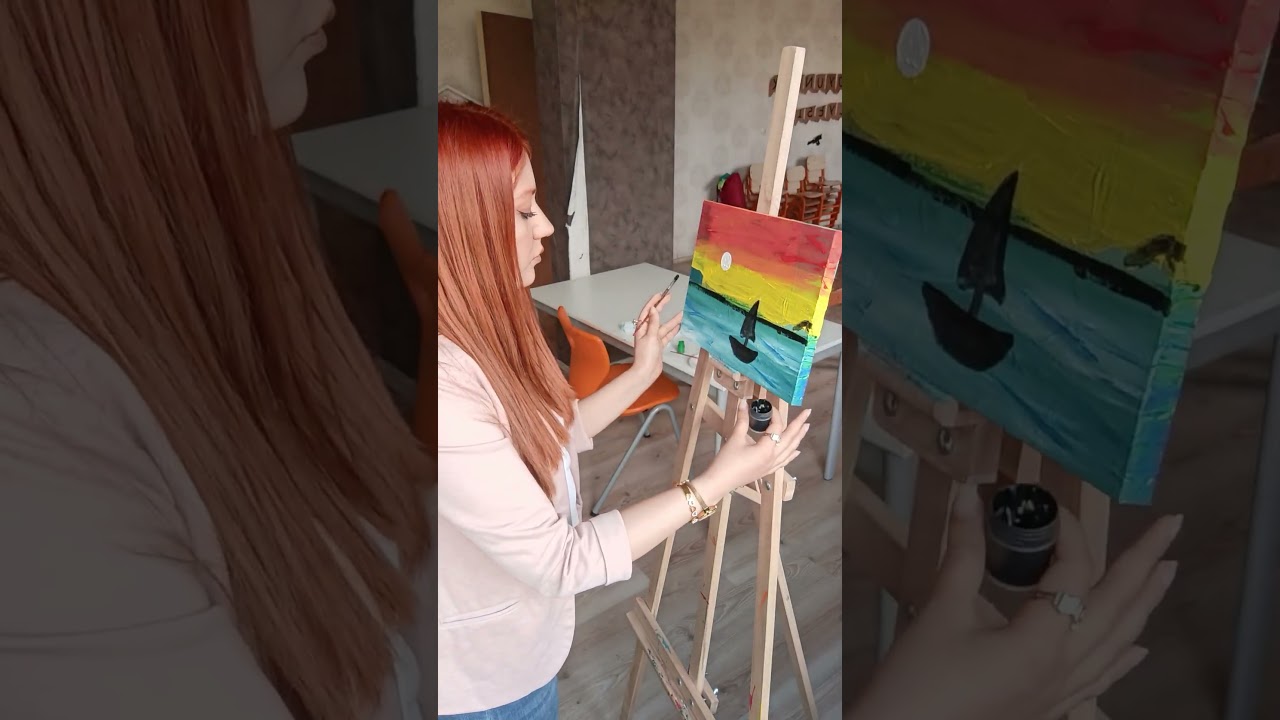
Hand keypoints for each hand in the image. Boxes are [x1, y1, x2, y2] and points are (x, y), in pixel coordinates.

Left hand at [631, 291, 681, 381]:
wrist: (646, 372)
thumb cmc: (646, 355)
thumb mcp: (650, 337)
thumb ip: (653, 323)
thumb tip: (653, 309)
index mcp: (642, 329)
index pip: (647, 312)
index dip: (653, 302)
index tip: (660, 294)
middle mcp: (647, 332)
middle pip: (655, 316)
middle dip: (662, 307)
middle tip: (669, 297)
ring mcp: (653, 339)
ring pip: (664, 326)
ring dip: (672, 320)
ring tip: (682, 313)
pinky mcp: (659, 346)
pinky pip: (667, 335)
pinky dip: (673, 331)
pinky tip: (679, 326)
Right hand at [702, 399, 810, 492]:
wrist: (720, 481)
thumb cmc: (727, 460)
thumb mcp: (735, 438)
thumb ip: (742, 420)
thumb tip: (744, 403)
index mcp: (766, 448)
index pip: (776, 427)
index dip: (775, 414)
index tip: (770, 406)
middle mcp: (773, 457)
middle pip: (790, 438)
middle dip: (799, 425)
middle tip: (807, 413)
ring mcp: (772, 465)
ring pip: (790, 450)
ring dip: (798, 438)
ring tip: (806, 427)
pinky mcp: (768, 470)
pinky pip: (785, 461)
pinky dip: (792, 454)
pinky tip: (797, 451)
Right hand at [849, 484, 1180, 719]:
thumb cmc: (919, 681)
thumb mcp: (941, 611)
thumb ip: (963, 553)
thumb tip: (967, 497)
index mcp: (1042, 642)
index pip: (1073, 573)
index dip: (1068, 532)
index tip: (1049, 504)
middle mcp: (1064, 668)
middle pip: (1116, 607)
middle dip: (1144, 565)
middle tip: (1171, 528)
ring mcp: (1061, 694)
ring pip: (1117, 643)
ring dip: (1143, 605)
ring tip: (1167, 572)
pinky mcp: (1049, 708)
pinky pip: (1101, 679)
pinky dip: (1122, 658)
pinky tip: (1137, 649)